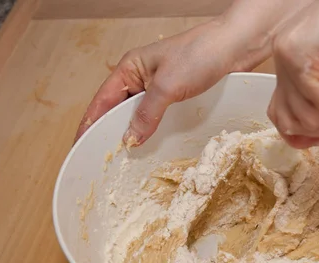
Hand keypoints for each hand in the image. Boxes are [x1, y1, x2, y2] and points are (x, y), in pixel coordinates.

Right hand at [75, 0, 313, 145]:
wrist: (237, 45)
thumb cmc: (201, 53)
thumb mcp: (168, 86)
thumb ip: (147, 113)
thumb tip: (130, 139)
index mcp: (130, 69)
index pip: (101, 102)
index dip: (90, 125)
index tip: (81, 147)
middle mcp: (141, 77)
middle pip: (119, 110)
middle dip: (111, 133)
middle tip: (105, 160)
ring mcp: (161, 86)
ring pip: (140, 115)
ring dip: (135, 133)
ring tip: (127, 158)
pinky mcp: (179, 94)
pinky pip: (159, 116)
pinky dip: (154, 130)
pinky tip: (154, 145)